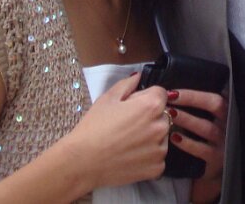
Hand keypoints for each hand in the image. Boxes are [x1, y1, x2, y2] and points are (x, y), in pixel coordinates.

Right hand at [65, 74, 171, 189]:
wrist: (82, 162)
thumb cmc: (93, 128)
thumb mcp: (107, 99)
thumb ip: (127, 84)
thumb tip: (138, 77)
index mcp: (151, 106)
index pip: (160, 93)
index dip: (145, 97)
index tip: (132, 107)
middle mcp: (161, 126)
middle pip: (162, 115)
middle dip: (149, 117)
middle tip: (127, 126)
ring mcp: (160, 149)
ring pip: (161, 137)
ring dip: (150, 137)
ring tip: (127, 142)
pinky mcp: (157, 168)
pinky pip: (157, 157)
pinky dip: (147, 156)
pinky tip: (129, 156)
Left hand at [169, 88, 226, 202]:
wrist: (213, 168)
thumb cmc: (206, 137)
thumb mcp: (209, 120)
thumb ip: (197, 108)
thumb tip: (171, 95)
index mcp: (226, 111)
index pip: (213, 96)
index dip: (193, 94)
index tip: (172, 93)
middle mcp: (229, 123)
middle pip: (215, 105)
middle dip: (192, 99)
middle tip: (170, 99)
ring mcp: (225, 142)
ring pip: (207, 128)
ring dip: (188, 120)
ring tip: (170, 115)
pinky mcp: (217, 159)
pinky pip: (202, 150)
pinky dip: (188, 143)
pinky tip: (174, 138)